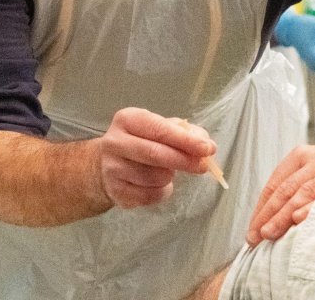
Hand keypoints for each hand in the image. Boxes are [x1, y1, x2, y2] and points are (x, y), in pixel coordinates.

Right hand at [96, 107, 216, 208]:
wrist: (107, 164)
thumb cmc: (142, 141)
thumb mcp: (161, 128)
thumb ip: (186, 133)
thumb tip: (207, 146)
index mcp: (127, 119)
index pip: (159, 130)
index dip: (185, 140)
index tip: (208, 148)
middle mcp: (115, 142)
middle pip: (155, 154)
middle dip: (184, 161)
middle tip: (202, 166)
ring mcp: (111, 168)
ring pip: (153, 177)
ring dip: (170, 177)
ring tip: (167, 171)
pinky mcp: (115, 192)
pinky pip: (149, 196)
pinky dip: (162, 191)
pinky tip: (157, 184)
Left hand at [246, 142, 314, 245]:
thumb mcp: (314, 173)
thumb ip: (293, 192)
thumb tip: (266, 225)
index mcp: (300, 156)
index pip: (274, 184)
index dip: (261, 209)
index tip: (251, 232)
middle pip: (287, 189)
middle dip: (269, 215)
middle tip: (257, 236)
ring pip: (306, 191)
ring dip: (286, 214)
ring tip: (272, 232)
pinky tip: (302, 219)